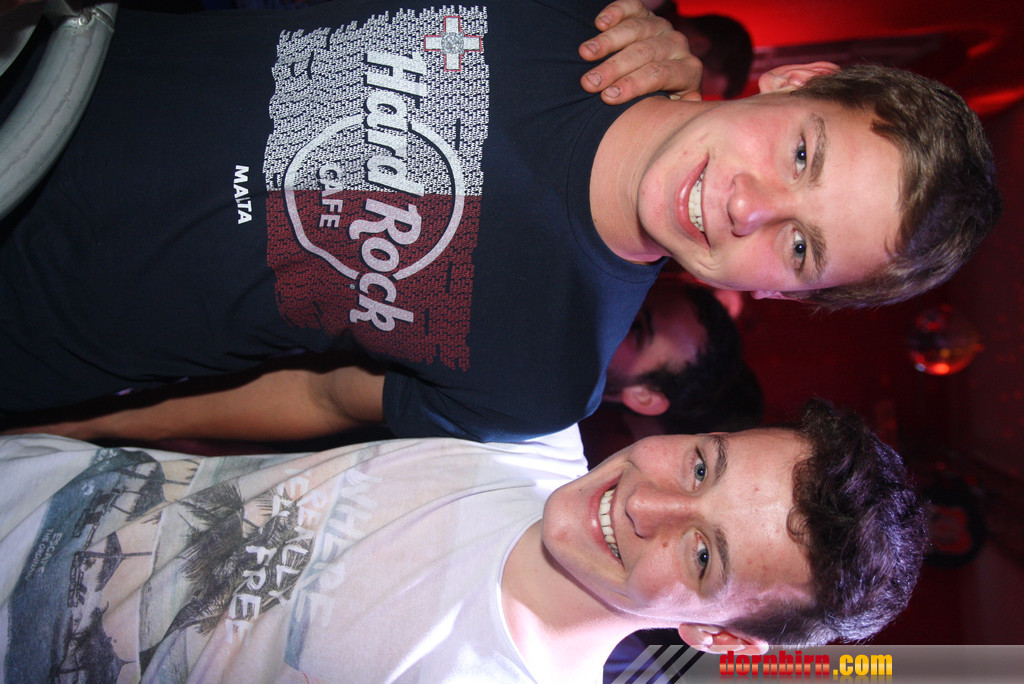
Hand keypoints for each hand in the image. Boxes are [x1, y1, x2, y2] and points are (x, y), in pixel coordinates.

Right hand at [579, 0, 702, 103]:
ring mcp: (661, 27)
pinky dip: (615, 12)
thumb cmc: (658, 103)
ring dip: (607, 42)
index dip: (633, 85)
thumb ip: (670, 113)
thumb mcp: (669, 112)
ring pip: (635, 29)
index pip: (660, 74)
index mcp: (688, 70)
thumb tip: (673, 112)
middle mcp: (677, 45)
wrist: (658, 83)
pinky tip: (599, 23)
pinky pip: (632, 7)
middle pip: (644, 52)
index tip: (607, 98)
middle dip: (614, 68)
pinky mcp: (645, 14)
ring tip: (584, 54)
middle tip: (589, 82)